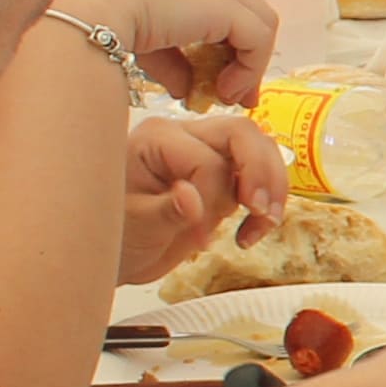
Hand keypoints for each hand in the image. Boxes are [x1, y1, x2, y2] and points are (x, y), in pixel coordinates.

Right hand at [54, 0, 276, 103]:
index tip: (219, 72)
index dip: (222, 36)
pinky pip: (257, 38)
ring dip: (247, 65)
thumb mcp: (134, 35)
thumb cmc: (84, 16)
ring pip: (255, 22)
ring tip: (227, 96)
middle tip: (234, 91)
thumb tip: (187, 87)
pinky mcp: (224, 3)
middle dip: (242, 53)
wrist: (76, 9)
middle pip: (240, 8)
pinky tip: (225, 91)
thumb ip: (169, 58)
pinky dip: (249, 69)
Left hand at [116, 111, 285, 280]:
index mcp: (158, 139)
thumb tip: (192, 197)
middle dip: (260, 174)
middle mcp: (184, 135)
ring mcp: (205, 151)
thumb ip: (167, 211)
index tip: (201, 241)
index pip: (207, 161)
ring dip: (271, 187)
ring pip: (260, 148)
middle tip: (260, 213)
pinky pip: (258, 173)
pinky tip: (251, 230)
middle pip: (243, 134)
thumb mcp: (135, 226)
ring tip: (263, 222)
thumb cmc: (113, 234)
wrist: (116, 252)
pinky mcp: (221, 174)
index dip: (213, 201)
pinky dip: (267, 200)